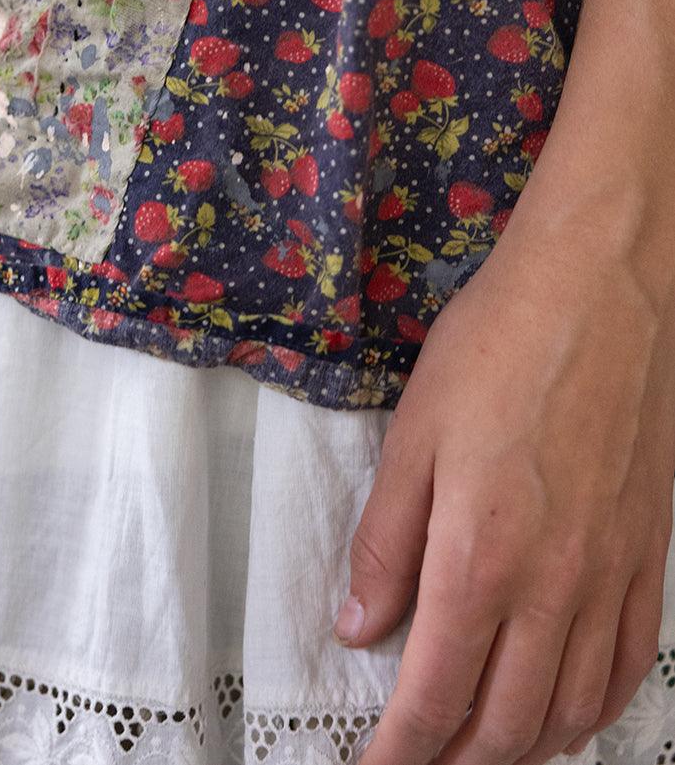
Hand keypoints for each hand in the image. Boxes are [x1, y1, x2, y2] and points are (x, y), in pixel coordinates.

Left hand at [340, 172, 674, 764]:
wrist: (599, 290)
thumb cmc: (496, 347)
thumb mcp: (413, 433)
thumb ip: (387, 540)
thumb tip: (362, 624)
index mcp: (480, 559)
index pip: (436, 695)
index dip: (401, 750)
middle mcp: (553, 587)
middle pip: (507, 722)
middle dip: (456, 758)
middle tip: (420, 758)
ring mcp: (610, 575)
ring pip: (572, 708)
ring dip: (525, 745)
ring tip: (484, 746)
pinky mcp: (647, 554)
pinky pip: (628, 663)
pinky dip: (594, 707)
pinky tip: (569, 707)